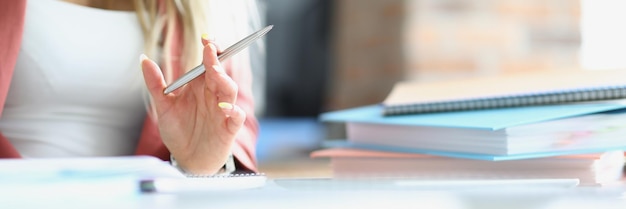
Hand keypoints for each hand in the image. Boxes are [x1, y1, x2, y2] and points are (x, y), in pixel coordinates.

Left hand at [140, 37, 245, 174]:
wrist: (187, 159)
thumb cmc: (179, 132)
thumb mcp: (163, 107)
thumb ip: (155, 84)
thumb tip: (144, 59)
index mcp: (200, 86)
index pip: (208, 63)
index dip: (210, 50)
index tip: (206, 39)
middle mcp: (213, 95)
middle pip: (219, 73)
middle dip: (216, 61)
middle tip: (210, 51)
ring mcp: (223, 110)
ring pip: (229, 90)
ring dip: (224, 81)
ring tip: (215, 74)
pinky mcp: (229, 128)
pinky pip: (236, 116)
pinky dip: (234, 110)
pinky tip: (225, 107)